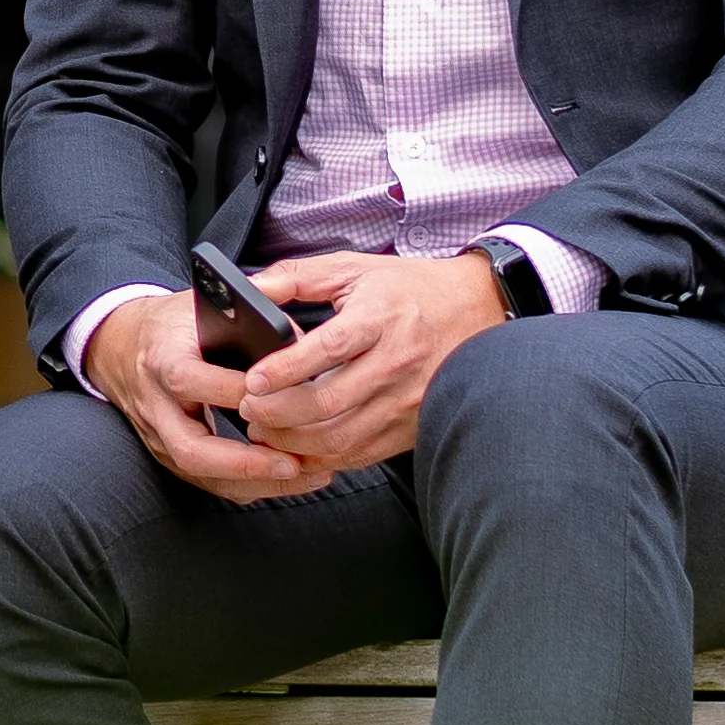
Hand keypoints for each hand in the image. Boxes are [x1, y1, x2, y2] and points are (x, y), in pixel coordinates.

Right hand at [79, 291, 327, 501]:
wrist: (121, 347)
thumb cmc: (173, 325)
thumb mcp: (203, 306)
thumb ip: (248, 317)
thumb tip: (301, 342)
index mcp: (162, 359)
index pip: (190, 381)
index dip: (236, 393)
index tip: (283, 397)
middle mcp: (156, 405)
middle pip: (190, 448)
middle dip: (245, 462)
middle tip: (292, 463)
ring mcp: (160, 437)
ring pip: (202, 474)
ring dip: (256, 481)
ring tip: (305, 475)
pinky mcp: (169, 455)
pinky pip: (210, 481)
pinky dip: (251, 484)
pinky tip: (288, 479)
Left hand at [233, 253, 510, 474]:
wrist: (477, 311)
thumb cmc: (410, 289)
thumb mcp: (354, 268)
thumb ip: (297, 277)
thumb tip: (250, 288)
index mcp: (381, 318)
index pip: (330, 348)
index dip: (287, 368)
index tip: (254, 379)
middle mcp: (397, 363)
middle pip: (330, 402)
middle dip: (279, 413)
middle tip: (247, 409)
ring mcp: (407, 401)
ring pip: (342, 437)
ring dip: (294, 442)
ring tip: (263, 431)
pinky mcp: (411, 427)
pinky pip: (361, 454)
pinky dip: (324, 457)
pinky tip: (298, 447)